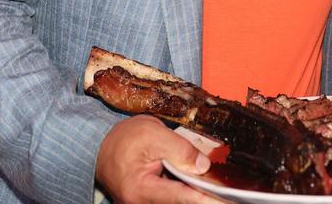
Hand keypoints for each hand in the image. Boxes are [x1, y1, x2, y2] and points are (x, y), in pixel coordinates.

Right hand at [95, 115, 222, 203]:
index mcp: (141, 190)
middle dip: (206, 196)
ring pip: (179, 201)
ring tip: (220, 188)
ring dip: (198, 193)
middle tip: (231, 193)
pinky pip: (174, 197)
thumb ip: (179, 148)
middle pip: (182, 202)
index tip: (225, 198)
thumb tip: (204, 166)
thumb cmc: (123, 140)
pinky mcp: (152, 202)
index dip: (205, 197)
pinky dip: (189, 192)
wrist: (101, 148)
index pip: (180, 196)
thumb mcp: (151, 133)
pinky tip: (207, 187)